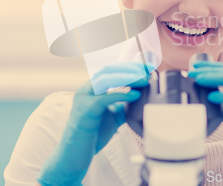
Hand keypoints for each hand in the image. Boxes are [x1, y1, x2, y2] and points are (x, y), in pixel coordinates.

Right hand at [37, 61, 154, 185]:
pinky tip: (135, 96)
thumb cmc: (92, 135)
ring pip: (106, 79)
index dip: (129, 66)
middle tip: (148, 71)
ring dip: (127, 77)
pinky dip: (122, 94)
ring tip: (144, 80)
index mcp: (91, 88)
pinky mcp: (84, 111)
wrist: (75, 155)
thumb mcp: (113, 115)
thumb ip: (123, 104)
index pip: (110, 69)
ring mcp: (83, 99)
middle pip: (108, 69)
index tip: (146, 68)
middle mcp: (85, 90)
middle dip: (130, 68)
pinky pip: (105, 98)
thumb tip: (140, 95)